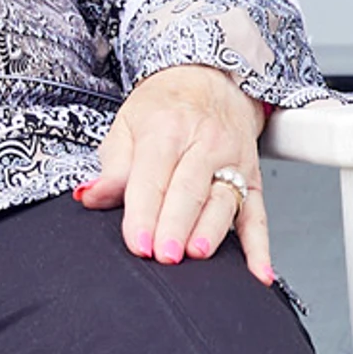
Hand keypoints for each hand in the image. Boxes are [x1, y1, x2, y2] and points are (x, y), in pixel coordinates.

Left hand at [78, 65, 272, 274]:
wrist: (208, 80)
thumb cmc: (165, 107)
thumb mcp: (128, 124)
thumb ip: (112, 166)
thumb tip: (91, 196)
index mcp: (166, 130)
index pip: (153, 177)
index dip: (144, 213)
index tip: (138, 243)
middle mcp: (204, 144)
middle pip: (190, 190)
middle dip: (176, 224)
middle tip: (164, 255)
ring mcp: (232, 163)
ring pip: (224, 201)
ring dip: (212, 230)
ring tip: (197, 253)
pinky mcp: (251, 181)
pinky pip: (258, 217)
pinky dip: (260, 248)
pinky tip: (259, 272)